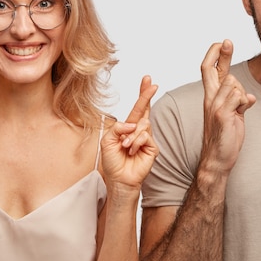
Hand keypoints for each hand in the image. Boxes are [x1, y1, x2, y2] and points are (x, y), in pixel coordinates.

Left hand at [100, 75, 158, 191]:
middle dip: (147, 95)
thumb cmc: (112, 162)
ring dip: (131, 136)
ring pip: (143, 125)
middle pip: (145, 109)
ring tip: (125, 147)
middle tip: (153, 84)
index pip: (137, 108)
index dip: (143, 94)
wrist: (119, 180)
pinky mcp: (152, 148)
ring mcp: (146, 139)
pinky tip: (132, 151)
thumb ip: (117, 128)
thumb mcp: (106, 141)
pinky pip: (145, 137)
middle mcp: (139, 131)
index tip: (147, 80)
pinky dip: (136, 142)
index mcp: (128, 127)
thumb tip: (132, 124)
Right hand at [200, 39, 255, 173]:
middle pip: (211, 70)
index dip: (214, 55)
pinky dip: (245, 102)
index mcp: (211, 97)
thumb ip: (237, 102)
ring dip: (241, 93)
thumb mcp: (232, 115)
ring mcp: (215, 106)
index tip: (222, 43)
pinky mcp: (222, 115)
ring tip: (239, 109)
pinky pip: (238, 96)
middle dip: (220, 53)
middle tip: (227, 40)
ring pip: (232, 83)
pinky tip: (243, 112)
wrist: (217, 160)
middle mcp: (210, 99)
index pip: (208, 70)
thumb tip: (248, 96)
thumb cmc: (225, 138)